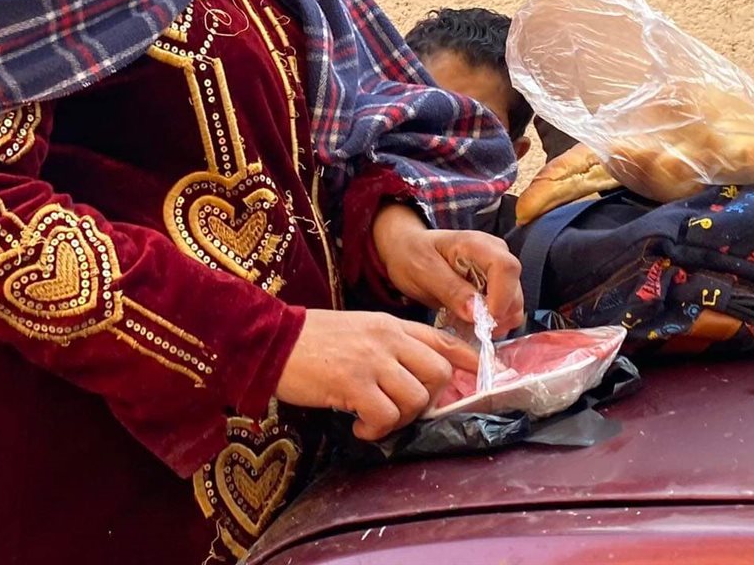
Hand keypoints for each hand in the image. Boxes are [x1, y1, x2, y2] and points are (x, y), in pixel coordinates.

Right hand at [275, 309, 478, 440]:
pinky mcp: (353, 383)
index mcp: (391, 325)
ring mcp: (372, 360)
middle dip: (427, 399)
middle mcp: (388, 339)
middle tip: (400, 408)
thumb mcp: (360, 330)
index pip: (443, 340)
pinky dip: (375, 429)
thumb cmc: (313, 339)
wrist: (272, 339)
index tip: (482, 379)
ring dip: (399, 418)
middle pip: (438, 373)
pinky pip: (385, 416)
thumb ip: (390, 345)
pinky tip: (357, 424)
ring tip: (373, 419)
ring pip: (415, 398)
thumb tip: (416, 375)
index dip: (468, 362)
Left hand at [372, 203, 524, 335]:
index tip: (484, 321)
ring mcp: (498, 271)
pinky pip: (505, 310)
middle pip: (515, 290)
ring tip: (466, 326)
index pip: (506, 268)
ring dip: (495, 322)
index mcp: (477, 244)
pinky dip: (492, 323)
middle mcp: (496, 254)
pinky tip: (469, 322)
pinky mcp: (496, 286)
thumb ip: (450, 289)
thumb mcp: (423, 271)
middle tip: (471, 329)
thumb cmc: (412, 255)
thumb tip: (477, 314)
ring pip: (514, 304)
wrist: (406, 249)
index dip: (502, 298)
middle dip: (498, 316)